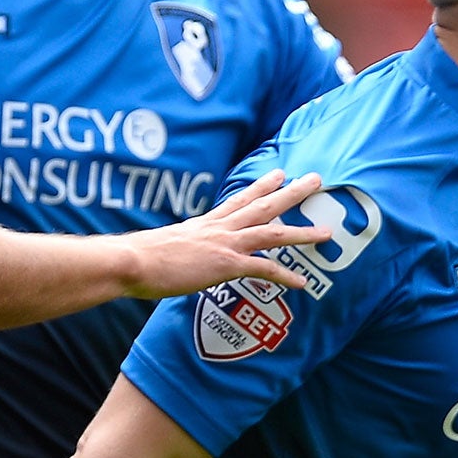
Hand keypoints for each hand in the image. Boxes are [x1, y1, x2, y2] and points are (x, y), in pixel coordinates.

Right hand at [125, 170, 326, 299]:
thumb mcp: (163, 245)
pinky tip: (302, 283)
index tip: (279, 174)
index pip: (238, 200)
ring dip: (301, 232)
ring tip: (326, 232)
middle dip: (291, 192)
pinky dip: (284, 276)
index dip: (260, 187)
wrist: (131, 261)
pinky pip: (263, 269)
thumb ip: (176, 248)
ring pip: (271, 232)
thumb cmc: (139, 258)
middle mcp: (218, 228)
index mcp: (204, 223)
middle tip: (314, 179)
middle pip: (262, 205)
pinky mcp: (224, 264)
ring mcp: (223, 244)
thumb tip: (171, 254)